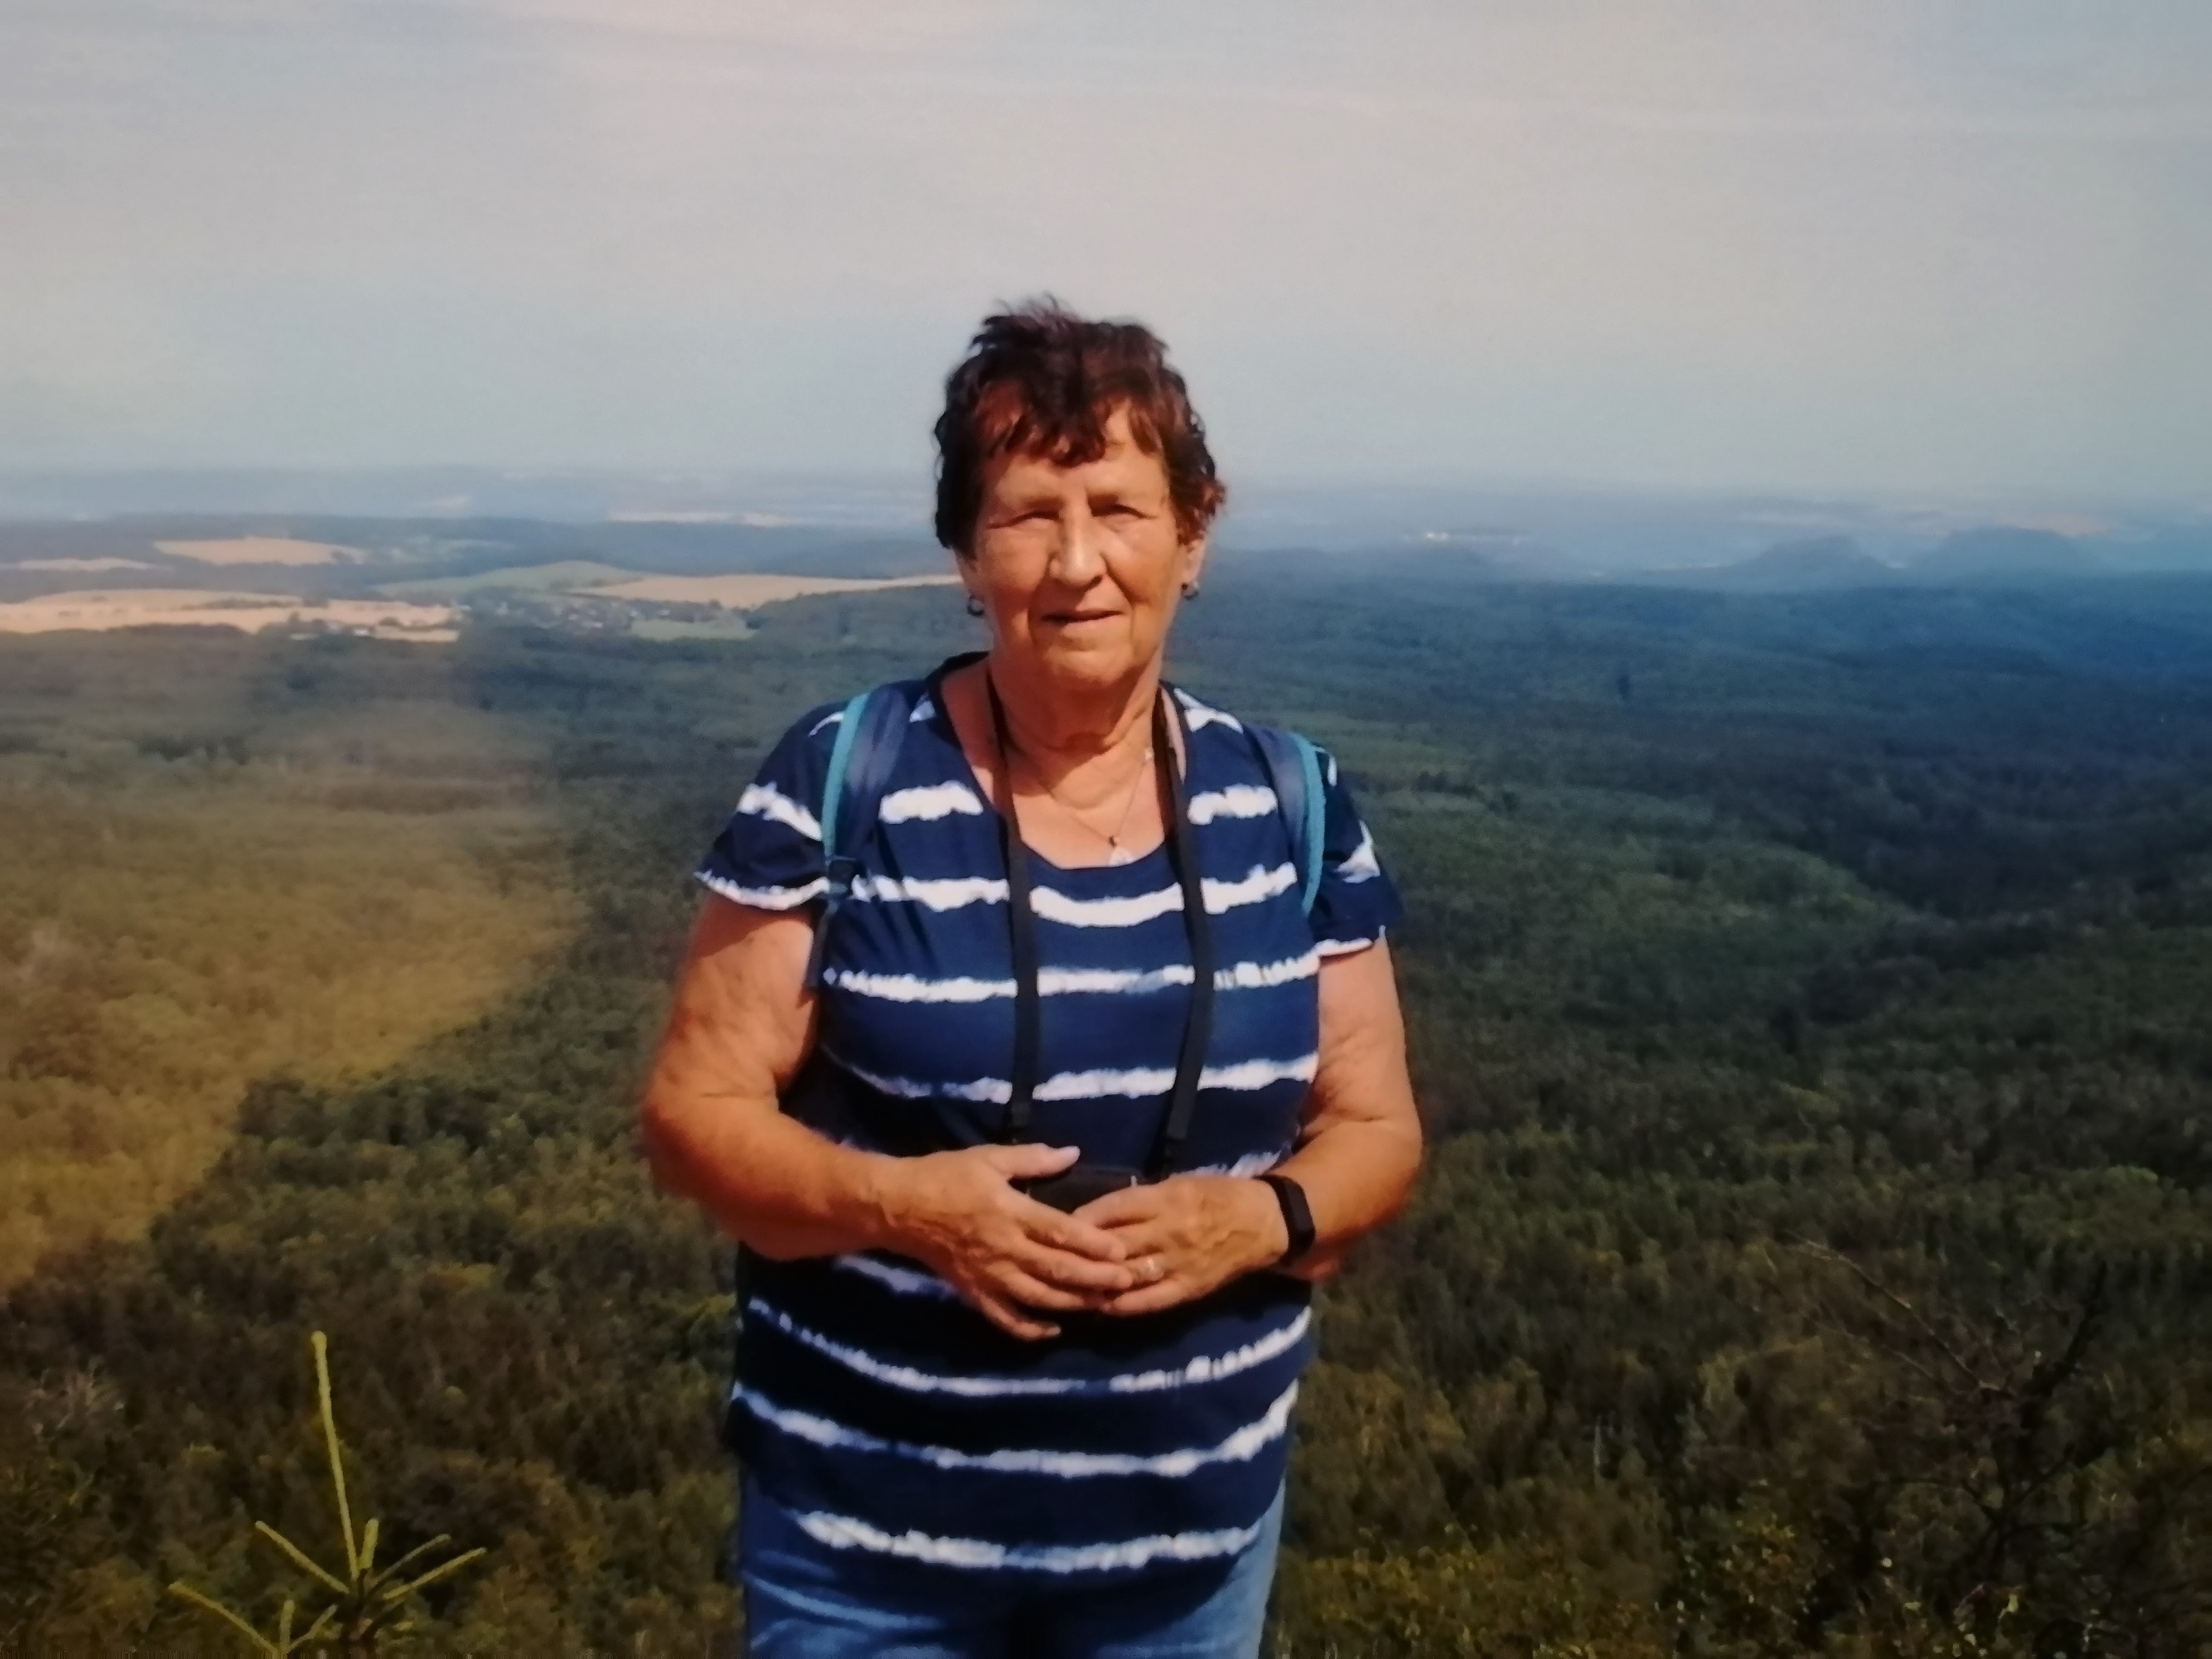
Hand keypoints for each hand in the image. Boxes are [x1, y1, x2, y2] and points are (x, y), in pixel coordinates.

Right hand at [877, 1144, 1135, 1339]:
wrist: (899, 1207)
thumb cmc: (945, 1176)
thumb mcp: (989, 1158)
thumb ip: (1033, 1159)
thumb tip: (1072, 1153)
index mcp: (1010, 1213)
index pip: (1060, 1231)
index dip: (1093, 1243)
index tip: (1122, 1250)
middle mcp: (1004, 1249)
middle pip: (1057, 1270)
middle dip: (1095, 1279)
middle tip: (1128, 1283)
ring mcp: (989, 1276)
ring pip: (1038, 1298)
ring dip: (1073, 1304)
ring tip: (1103, 1305)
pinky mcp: (974, 1293)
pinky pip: (1005, 1319)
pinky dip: (1030, 1329)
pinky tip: (1054, 1330)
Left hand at [1074, 1176, 1287, 1316]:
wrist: (1263, 1223)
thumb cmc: (1216, 1195)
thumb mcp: (1178, 1183)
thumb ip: (1139, 1199)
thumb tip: (1095, 1213)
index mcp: (1166, 1199)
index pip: (1112, 1210)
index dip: (1080, 1220)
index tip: (1053, 1226)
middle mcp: (1169, 1232)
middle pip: (1114, 1245)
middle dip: (1080, 1254)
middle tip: (1048, 1260)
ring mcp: (1178, 1263)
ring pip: (1127, 1276)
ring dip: (1095, 1283)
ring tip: (1064, 1287)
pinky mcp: (1188, 1288)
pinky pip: (1150, 1301)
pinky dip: (1122, 1305)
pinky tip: (1100, 1307)